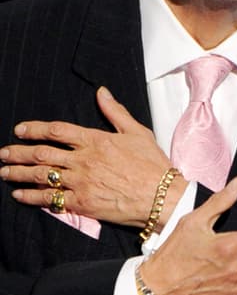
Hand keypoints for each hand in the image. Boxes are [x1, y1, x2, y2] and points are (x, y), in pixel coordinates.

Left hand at [0, 87, 187, 228]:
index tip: (20, 130)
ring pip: (40, 175)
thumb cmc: (152, 164)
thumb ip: (115, 112)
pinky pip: (49, 198)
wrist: (162, 196)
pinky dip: (31, 196)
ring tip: (4, 172)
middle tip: (3, 153)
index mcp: (96, 140)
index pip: (57, 130)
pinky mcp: (82, 202)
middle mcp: (83, 160)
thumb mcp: (138, 132)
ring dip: (18, 173)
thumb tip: (102, 92)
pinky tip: (19, 195)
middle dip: (17, 152)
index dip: (35, 129)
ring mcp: (80, 182)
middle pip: (41, 154)